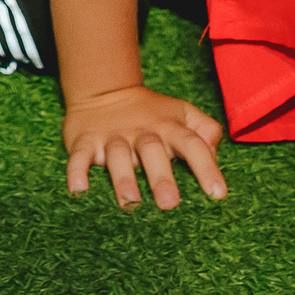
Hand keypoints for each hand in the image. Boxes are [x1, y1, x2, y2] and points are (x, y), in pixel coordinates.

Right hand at [62, 84, 226, 209]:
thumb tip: (215, 154)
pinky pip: (80, 155)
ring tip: (130, 203)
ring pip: (118, 155)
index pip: (192, 144)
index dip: (206, 167)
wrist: (105, 90)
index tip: (217, 194)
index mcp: (169, 127)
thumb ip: (205, 130)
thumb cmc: (152, 113)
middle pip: (153, 151)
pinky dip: (76, 171)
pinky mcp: (86, 140)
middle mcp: (143, 132)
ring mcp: (113, 136)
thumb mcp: (183, 114)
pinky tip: (78, 190)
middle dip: (161, 177)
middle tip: (170, 204)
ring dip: (123, 179)